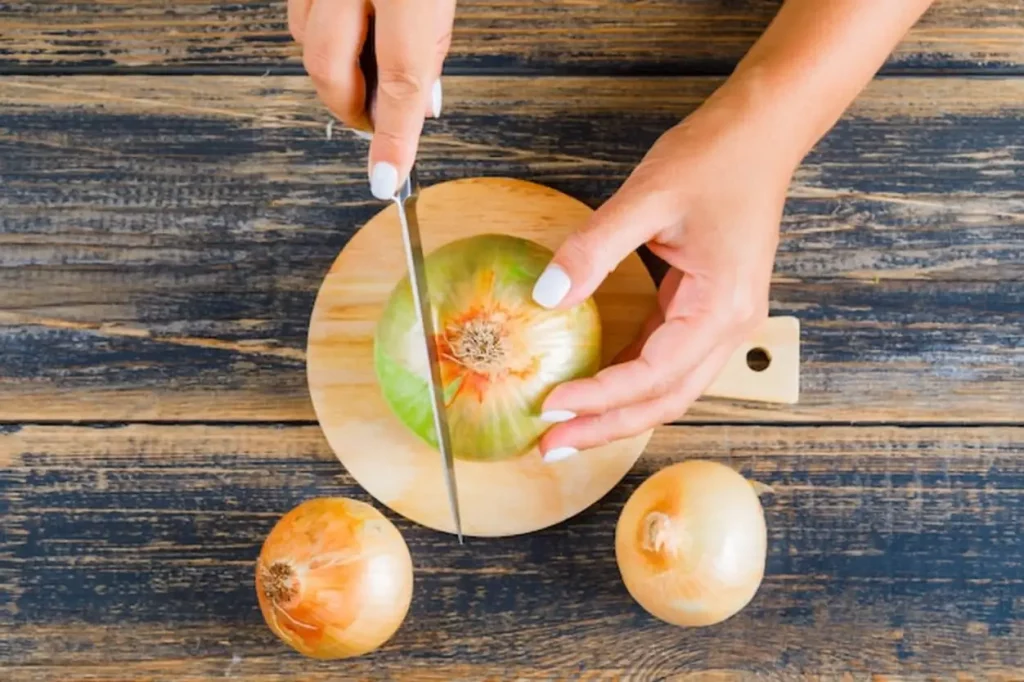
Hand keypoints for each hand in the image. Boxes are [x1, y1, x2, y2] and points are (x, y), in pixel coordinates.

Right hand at [288, 0, 455, 198]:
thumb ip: (428, 50)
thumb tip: (416, 109)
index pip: (401, 79)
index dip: (394, 138)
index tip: (386, 178)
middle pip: (331, 69)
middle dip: (352, 109)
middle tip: (377, 121)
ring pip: (306, 43)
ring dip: (337, 71)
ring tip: (370, 67)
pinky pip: (299, 15)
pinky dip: (321, 38)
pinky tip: (351, 35)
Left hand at [531, 90, 793, 461]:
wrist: (762, 134)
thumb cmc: (717, 159)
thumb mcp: (646, 198)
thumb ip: (593, 250)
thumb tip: (547, 297)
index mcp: (720, 308)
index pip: (651, 374)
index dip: (598, 398)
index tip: (549, 407)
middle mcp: (728, 327)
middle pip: (665, 401)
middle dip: (607, 427)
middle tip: (551, 445)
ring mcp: (722, 321)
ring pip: (667, 388)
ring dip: (617, 411)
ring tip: (565, 426)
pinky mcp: (708, 310)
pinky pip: (667, 360)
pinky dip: (629, 380)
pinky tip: (593, 385)